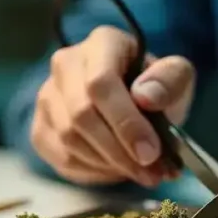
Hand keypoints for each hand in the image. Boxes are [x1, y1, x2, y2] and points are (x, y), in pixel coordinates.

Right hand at [30, 26, 195, 186]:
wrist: (133, 102)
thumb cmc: (154, 87)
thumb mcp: (177, 78)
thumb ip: (170, 81)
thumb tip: (146, 97)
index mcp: (102, 43)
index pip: (100, 83)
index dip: (125, 122)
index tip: (150, 152)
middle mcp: (66, 64)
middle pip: (81, 115)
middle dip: (119, 151)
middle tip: (151, 172)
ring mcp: (48, 96)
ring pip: (69, 140)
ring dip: (109, 165)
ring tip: (142, 173)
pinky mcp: (41, 127)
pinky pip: (62, 158)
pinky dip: (93, 172)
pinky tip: (117, 170)